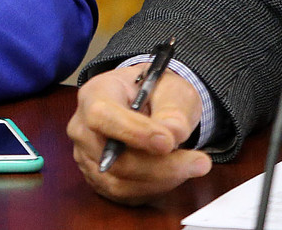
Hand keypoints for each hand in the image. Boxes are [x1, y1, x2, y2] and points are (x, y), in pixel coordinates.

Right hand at [68, 63, 212, 204]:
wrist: (147, 102)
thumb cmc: (154, 91)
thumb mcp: (170, 88)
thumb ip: (172, 108)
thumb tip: (172, 133)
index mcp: (94, 94)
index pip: (102, 116)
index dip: (132, 132)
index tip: (167, 142)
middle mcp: (82, 127)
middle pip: (112, 158)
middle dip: (160, 165)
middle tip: (199, 161)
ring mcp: (86, 155)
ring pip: (120, 182)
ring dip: (162, 180)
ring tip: (191, 165)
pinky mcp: (97, 178)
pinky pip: (125, 194)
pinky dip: (154, 188)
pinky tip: (173, 172)